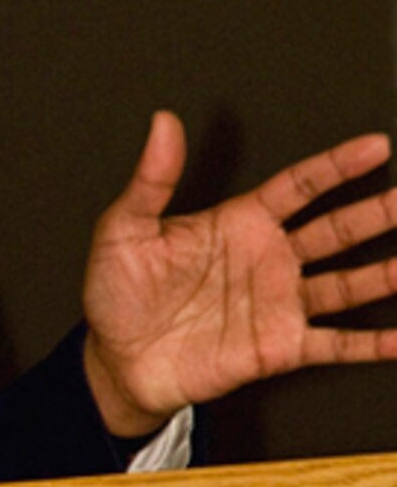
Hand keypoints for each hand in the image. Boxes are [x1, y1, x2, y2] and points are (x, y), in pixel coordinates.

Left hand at [82, 112, 396, 436]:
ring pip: (348, 283)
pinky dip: (372, 343)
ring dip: (385, 274)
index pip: (299, 186)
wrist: (117, 361)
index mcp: (239, 223)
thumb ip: (151, 179)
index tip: (375, 147)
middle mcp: (268, 259)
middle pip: (336, 229)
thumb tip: (162, 125)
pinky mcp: (280, 347)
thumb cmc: (118, 294)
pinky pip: (336, 344)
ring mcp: (279, 303)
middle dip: (377, 212)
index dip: (337, 166)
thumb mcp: (124, 230)